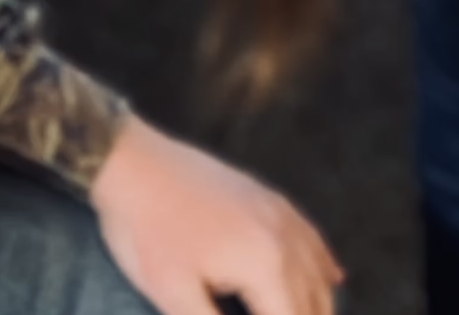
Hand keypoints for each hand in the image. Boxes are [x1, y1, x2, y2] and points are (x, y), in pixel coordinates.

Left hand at [89, 115, 342, 314]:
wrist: (128, 159)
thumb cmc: (145, 231)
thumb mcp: (174, 296)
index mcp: (267, 266)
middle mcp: (286, 238)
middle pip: (317, 306)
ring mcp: (280, 211)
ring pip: (321, 275)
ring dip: (316, 306)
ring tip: (291, 314)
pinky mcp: (268, 196)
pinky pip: (312, 238)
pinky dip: (323, 267)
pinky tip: (331, 280)